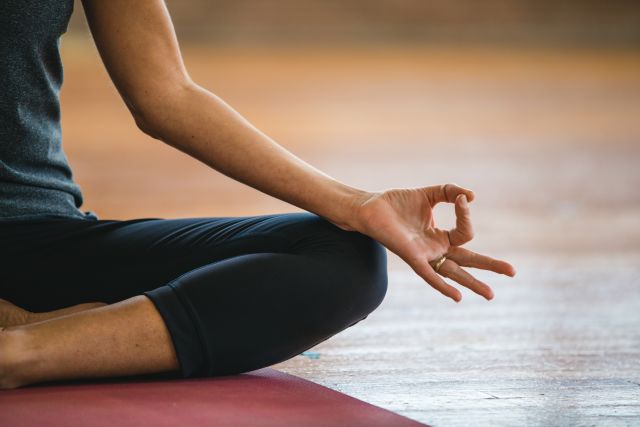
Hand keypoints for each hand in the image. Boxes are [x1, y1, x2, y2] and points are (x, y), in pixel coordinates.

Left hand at [352, 184, 515, 301]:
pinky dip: (443, 286)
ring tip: (491, 294)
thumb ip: (450, 192)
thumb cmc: (397, 203)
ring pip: (454, 272)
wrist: (371, 208)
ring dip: (472, 283)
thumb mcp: (430, 194)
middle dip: (490, 266)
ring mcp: (425, 256)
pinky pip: (430, 275)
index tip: (462, 199)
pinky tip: (457, 297)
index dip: (466, 215)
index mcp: (440, 237)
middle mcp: (435, 249)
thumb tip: (471, 197)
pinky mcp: (412, 258)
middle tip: (513, 272)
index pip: (465, 232)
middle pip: (468, 261)